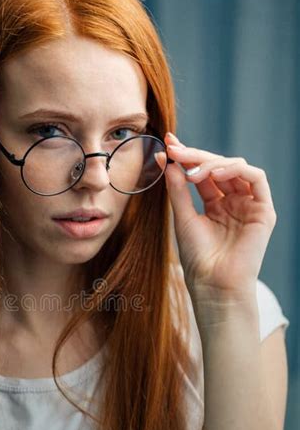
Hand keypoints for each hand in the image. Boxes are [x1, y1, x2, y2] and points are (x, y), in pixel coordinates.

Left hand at [158, 132, 276, 295]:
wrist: (214, 284)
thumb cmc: (198, 258)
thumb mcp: (182, 217)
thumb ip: (177, 188)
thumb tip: (167, 159)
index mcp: (215, 205)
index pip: (202, 173)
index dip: (187, 157)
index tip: (168, 145)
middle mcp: (234, 203)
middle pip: (218, 167)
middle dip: (196, 156)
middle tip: (176, 150)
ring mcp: (249, 205)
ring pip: (236, 168)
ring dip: (212, 163)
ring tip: (192, 170)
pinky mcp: (263, 210)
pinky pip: (256, 178)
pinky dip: (235, 169)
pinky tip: (215, 173)